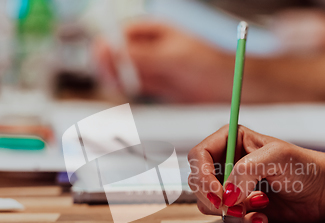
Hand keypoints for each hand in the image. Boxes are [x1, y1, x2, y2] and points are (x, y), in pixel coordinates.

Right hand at [94, 21, 232, 102]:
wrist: (224, 87)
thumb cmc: (205, 64)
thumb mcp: (172, 58)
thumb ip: (141, 56)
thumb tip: (112, 51)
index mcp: (151, 30)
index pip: (119, 33)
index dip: (107, 44)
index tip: (100, 56)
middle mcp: (147, 47)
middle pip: (117, 53)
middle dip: (110, 63)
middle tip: (109, 75)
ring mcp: (148, 66)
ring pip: (122, 70)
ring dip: (116, 77)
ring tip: (119, 84)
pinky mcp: (153, 85)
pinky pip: (132, 85)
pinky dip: (126, 88)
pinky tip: (125, 90)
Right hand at [188, 125, 324, 222]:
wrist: (324, 192)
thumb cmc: (304, 166)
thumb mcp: (276, 157)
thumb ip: (246, 170)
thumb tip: (227, 194)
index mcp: (232, 141)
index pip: (199, 156)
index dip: (202, 175)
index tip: (217, 193)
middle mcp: (227, 163)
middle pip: (198, 182)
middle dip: (214, 197)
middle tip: (234, 204)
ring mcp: (232, 186)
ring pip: (209, 203)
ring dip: (231, 210)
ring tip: (260, 205)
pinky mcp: (240, 206)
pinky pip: (226, 217)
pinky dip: (242, 220)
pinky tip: (263, 217)